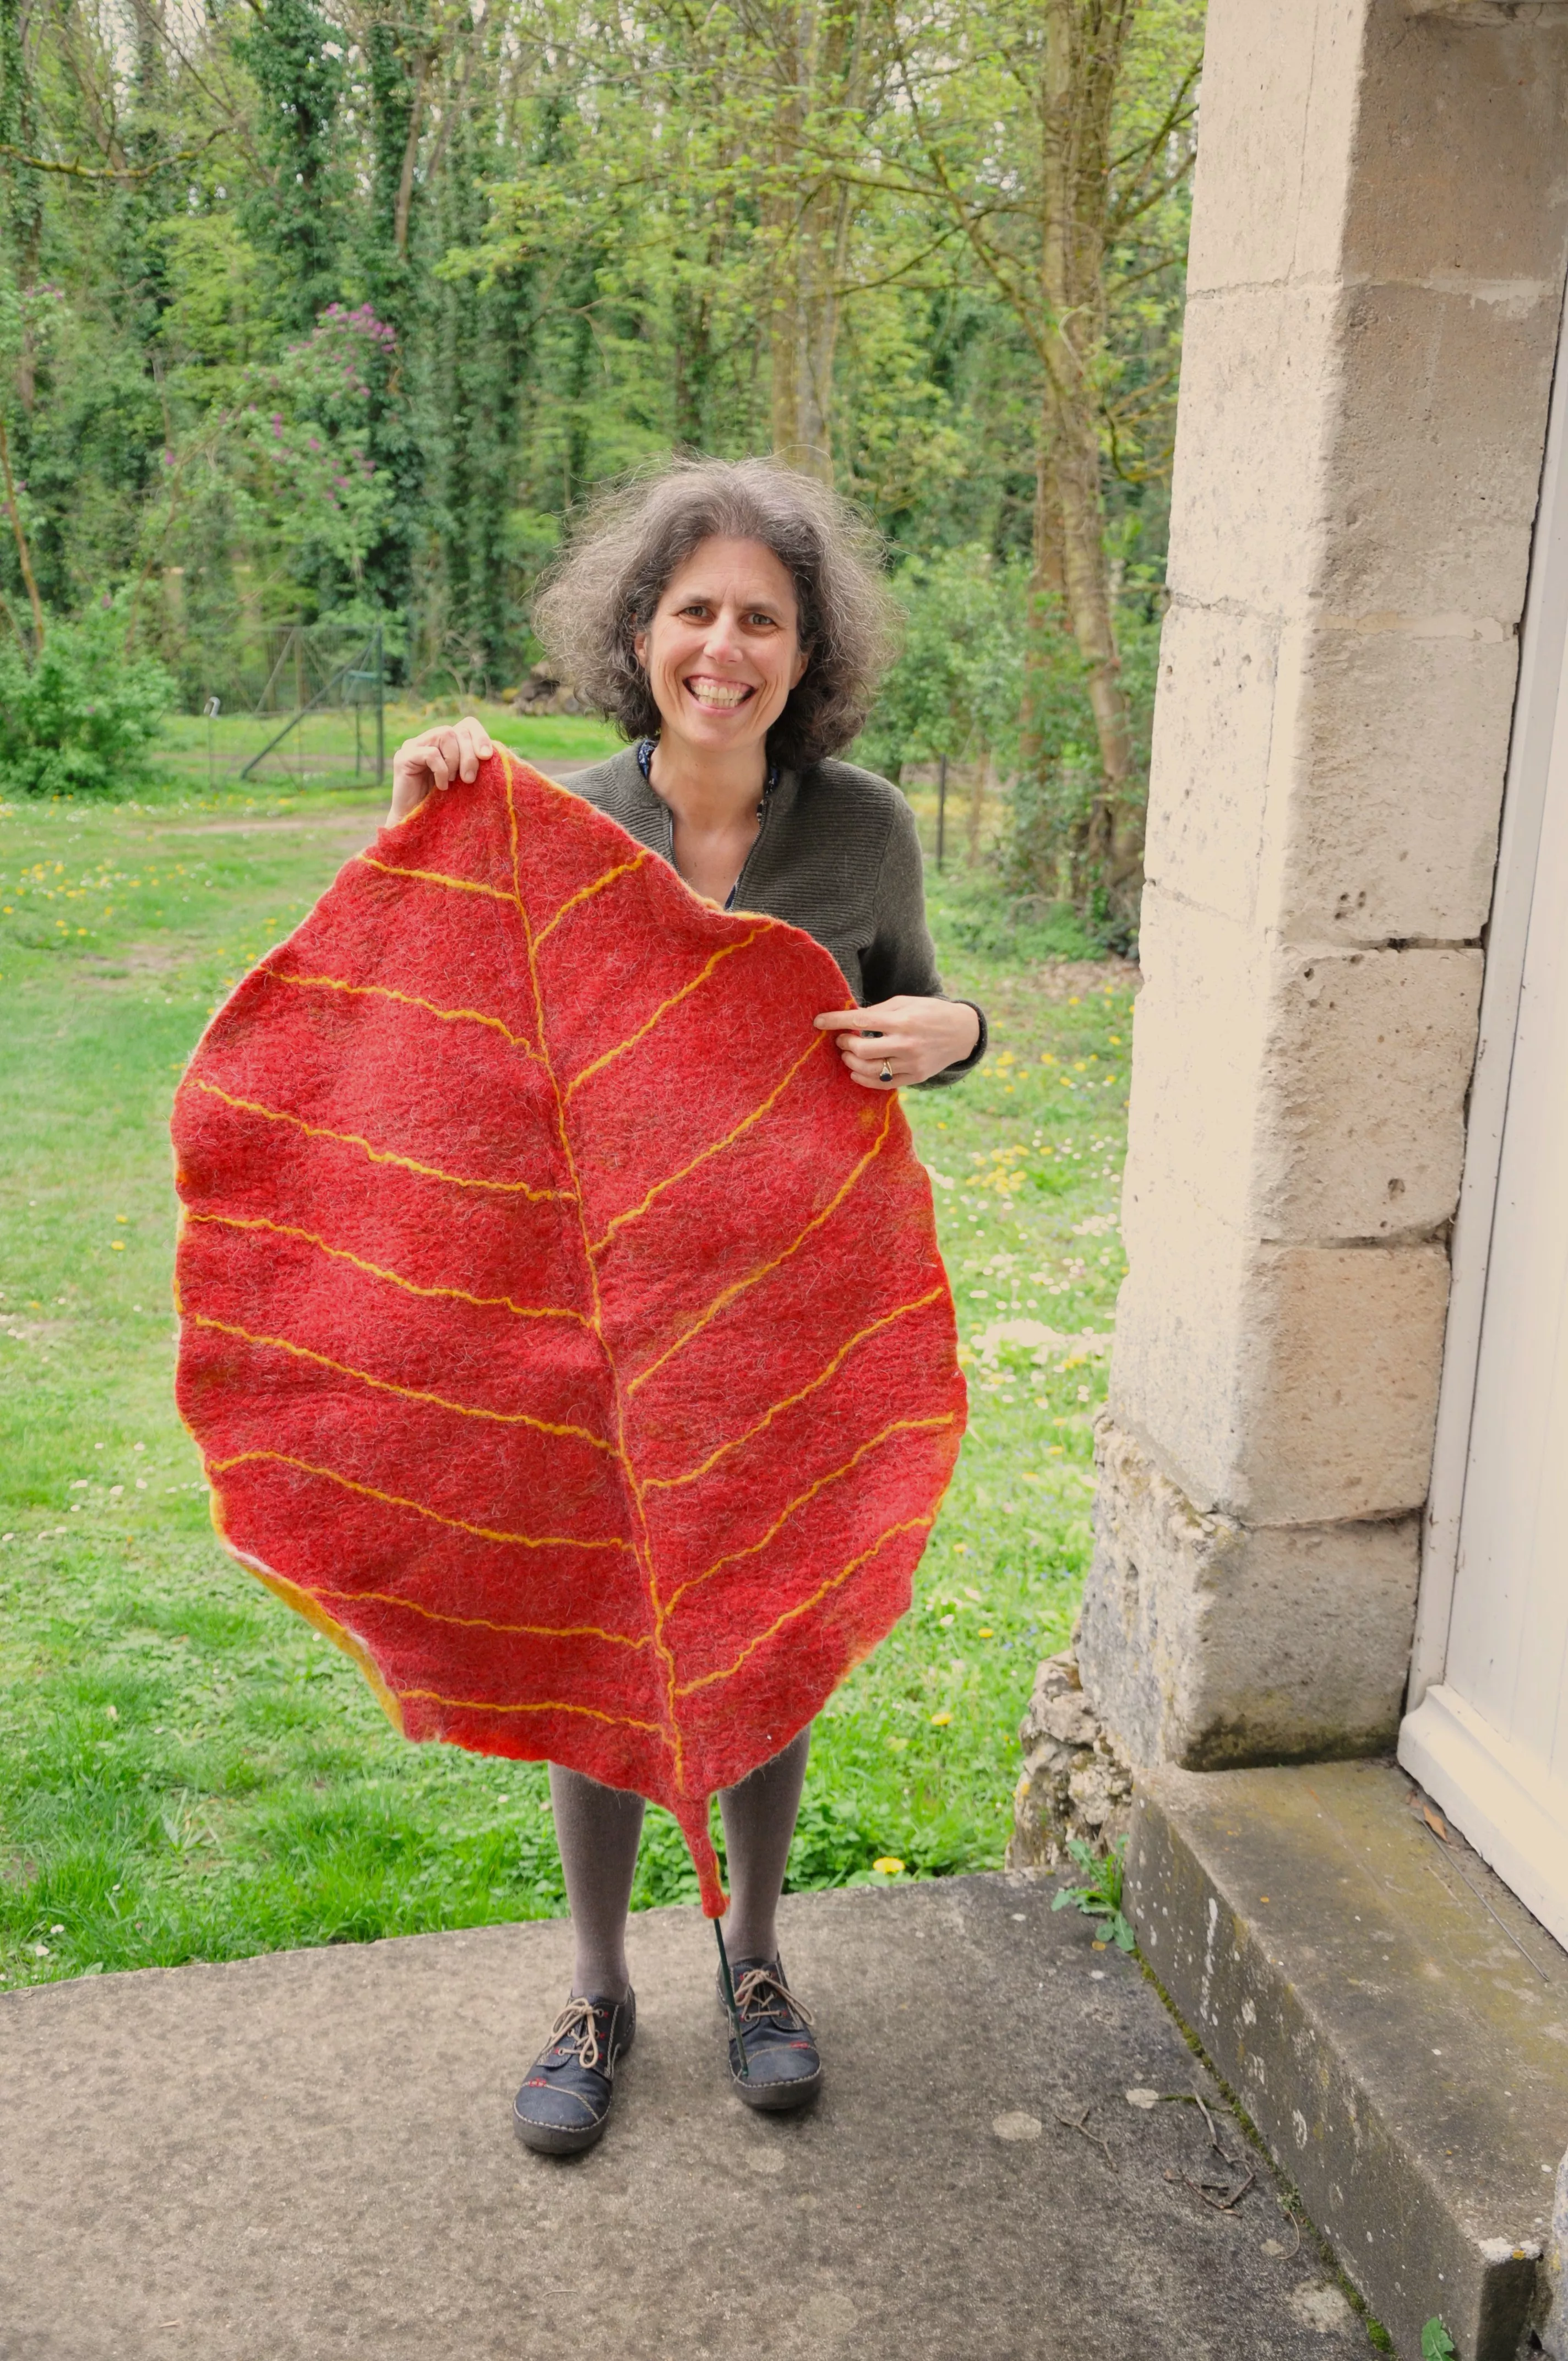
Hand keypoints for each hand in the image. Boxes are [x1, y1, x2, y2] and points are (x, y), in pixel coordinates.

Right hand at [388, 715, 494, 824]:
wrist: (420, 826)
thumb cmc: (447, 806)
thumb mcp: (466, 781)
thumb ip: (475, 763)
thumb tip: (491, 753)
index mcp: (446, 744)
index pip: (467, 724)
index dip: (480, 736)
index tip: (487, 757)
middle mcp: (428, 740)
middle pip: (457, 730)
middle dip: (469, 755)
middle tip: (470, 780)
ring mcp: (413, 746)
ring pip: (445, 734)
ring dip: (454, 760)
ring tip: (452, 781)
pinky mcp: (403, 758)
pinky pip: (431, 753)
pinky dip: (441, 770)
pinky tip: (442, 786)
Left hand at [814, 996, 980, 1088]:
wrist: (963, 1032)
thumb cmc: (930, 1012)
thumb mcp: (906, 1002)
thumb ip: (878, 1011)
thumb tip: (849, 1017)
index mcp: (902, 1020)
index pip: (860, 1021)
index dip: (835, 1021)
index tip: (818, 1022)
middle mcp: (906, 1043)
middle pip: (862, 1050)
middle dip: (845, 1044)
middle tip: (841, 1040)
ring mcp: (911, 1063)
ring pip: (871, 1070)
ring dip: (852, 1063)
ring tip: (848, 1055)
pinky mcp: (915, 1077)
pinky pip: (883, 1084)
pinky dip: (865, 1079)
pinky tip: (857, 1072)